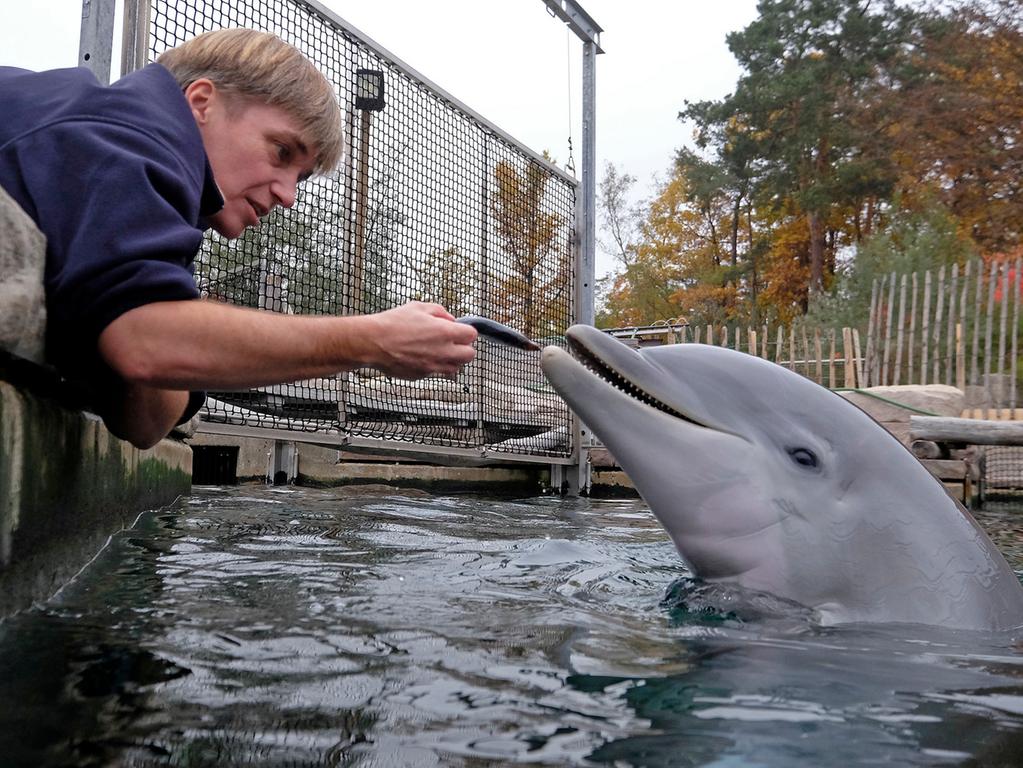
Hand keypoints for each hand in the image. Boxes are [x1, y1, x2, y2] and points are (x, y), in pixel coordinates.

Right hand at [363, 302, 477, 378]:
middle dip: (465, 348)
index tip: (460, 330)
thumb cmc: (393, 324)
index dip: (466, 331)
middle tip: (454, 343)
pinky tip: (422, 357)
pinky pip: (436, 373)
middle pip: (469, 356)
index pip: (472, 335)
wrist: (373, 342)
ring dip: (452, 360)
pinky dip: (434, 366)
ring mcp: (433, 366)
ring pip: (455, 368)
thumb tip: (450, 319)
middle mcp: (443, 352)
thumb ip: (440, 312)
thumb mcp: (419, 307)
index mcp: (445, 332)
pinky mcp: (422, 376)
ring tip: (439, 351)